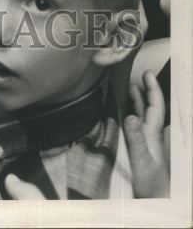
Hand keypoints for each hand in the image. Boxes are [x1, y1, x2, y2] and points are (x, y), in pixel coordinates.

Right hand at [125, 70, 169, 197]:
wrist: (154, 204)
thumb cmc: (152, 187)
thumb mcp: (142, 161)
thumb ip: (136, 140)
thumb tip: (130, 116)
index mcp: (152, 135)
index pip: (155, 106)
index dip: (152, 89)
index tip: (146, 73)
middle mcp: (149, 136)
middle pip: (149, 109)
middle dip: (144, 92)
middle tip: (137, 77)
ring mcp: (144, 144)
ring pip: (141, 117)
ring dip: (136, 103)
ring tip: (129, 90)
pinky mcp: (137, 152)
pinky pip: (133, 128)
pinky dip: (128, 116)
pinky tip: (122, 117)